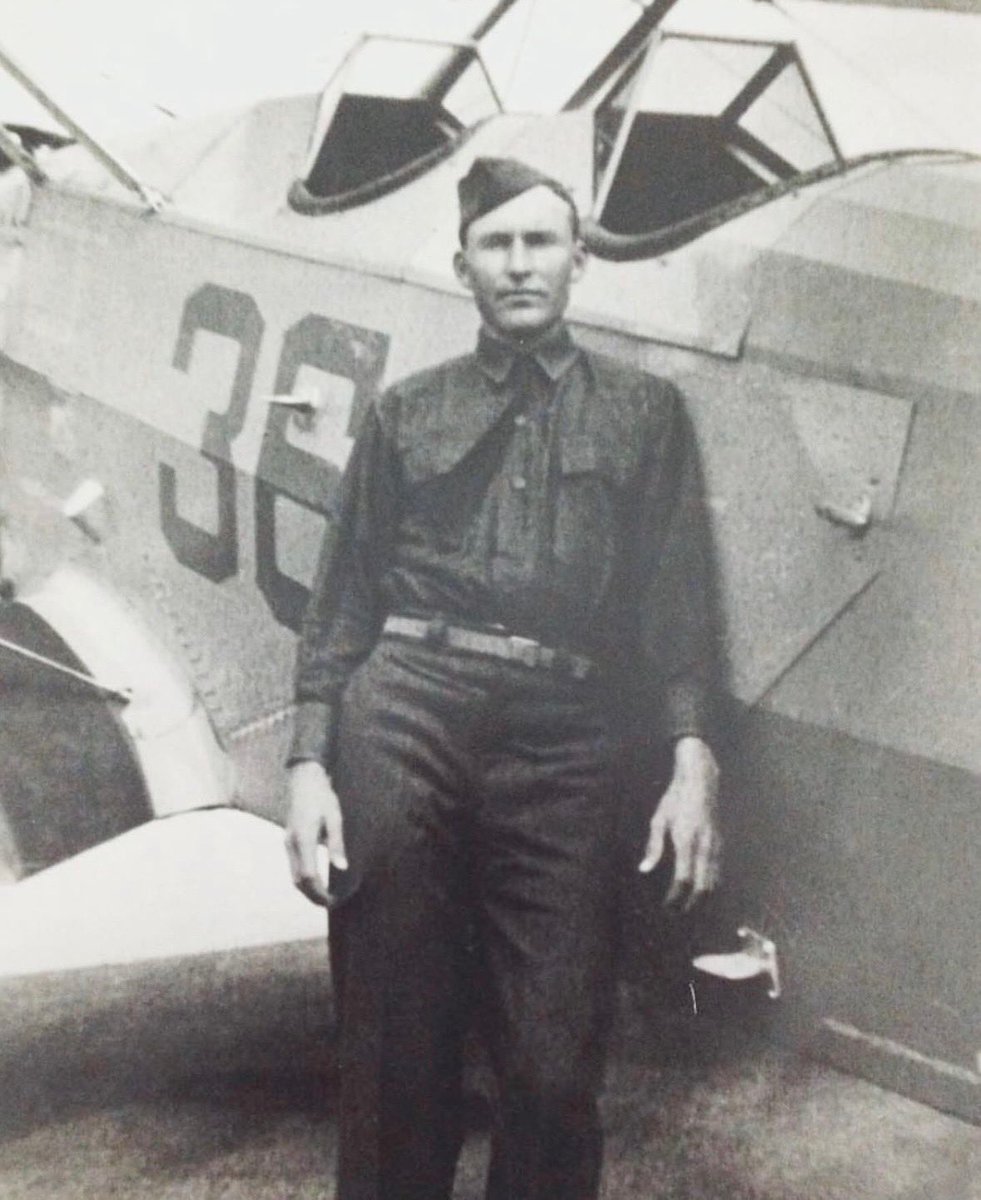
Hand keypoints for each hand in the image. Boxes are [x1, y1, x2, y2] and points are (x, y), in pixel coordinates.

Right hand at [285, 760, 346, 907]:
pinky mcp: (289, 840)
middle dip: (313, 896)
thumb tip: (342, 868)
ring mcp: (288, 842)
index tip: (333, 901)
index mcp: (303, 838)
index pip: (309, 875)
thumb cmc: (323, 797)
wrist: (304, 780)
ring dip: (307, 889)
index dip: (319, 892)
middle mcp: (292, 843)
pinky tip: (316, 881)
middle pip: (298, 880)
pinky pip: (294, 866)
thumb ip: (337, 844)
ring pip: (293, 875)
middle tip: (330, 904)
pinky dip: (303, 878)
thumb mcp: (335, 818)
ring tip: (324, 897)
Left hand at [639, 736, 720, 910]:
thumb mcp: (659, 820)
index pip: (684, 878)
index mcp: (686, 840)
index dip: (676, 896)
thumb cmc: (675, 799)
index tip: (667, 906)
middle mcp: (704, 845)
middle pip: (703, 886)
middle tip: (678, 912)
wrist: (700, 782)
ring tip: (688, 905)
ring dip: (702, 896)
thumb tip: (644, 870)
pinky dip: (710, 883)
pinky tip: (700, 888)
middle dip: (691, 903)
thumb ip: (653, 847)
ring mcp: (715, 844)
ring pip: (714, 880)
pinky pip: (718, 870)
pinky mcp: (721, 842)